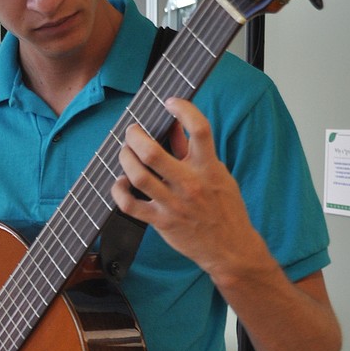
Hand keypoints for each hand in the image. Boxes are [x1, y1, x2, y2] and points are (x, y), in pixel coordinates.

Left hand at [111, 97, 255, 279]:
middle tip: (132, 131)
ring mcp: (174, 204)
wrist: (230, 248)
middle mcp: (190, 184)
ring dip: (125, 159)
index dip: (183, 109)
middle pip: (152, 152)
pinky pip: (130, 205)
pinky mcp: (162, 222)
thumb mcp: (217, 175)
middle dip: (135, 135)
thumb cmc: (224, 208)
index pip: (199, 128)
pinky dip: (119, 191)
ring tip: (125, 152)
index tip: (170, 102)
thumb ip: (194, 151)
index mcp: (209, 168)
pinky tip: (121, 182)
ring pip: (138, 177)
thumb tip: (174, 124)